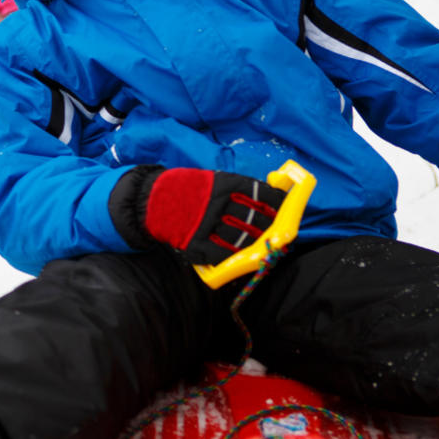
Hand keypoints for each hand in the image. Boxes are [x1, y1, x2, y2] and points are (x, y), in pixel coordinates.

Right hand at [108, 166, 285, 264]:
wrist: (152, 202)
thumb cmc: (185, 190)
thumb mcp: (211, 181)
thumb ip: (236, 188)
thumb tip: (268, 196)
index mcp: (222, 186)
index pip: (260, 195)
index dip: (277, 203)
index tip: (286, 208)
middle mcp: (216, 205)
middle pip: (255, 221)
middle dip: (270, 228)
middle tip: (277, 232)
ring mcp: (206, 226)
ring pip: (242, 240)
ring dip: (256, 245)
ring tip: (261, 245)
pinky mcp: (195, 245)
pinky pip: (222, 255)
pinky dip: (235, 258)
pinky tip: (241, 257)